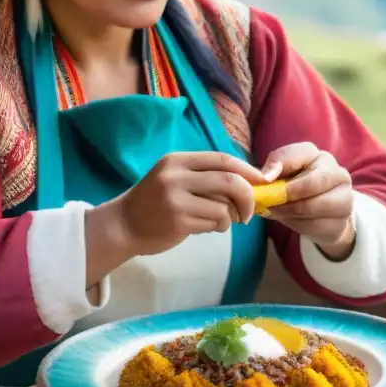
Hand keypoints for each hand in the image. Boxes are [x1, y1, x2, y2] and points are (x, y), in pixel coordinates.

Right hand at [85, 152, 266, 280]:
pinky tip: (208, 228)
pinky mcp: (177, 220)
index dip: (247, 170)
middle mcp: (176, 176)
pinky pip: (214, 222)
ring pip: (224, 206)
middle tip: (249, 210)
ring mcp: (175, 198)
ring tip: (222, 221)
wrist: (123, 225)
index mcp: (178, 160)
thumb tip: (248, 182)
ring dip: (231, 216)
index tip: (262, 181)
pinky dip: (220, 226)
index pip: (222, 159)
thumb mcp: (174, 178)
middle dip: (247, 196)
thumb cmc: (155, 201)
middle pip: (229, 180)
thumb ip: (205, 176)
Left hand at [260, 143, 355, 259]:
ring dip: (292, 212)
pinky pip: (318, 224)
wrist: (318, 213)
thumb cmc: (295, 188)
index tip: (265, 180)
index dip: (281, 165)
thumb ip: (272, 171)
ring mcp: (345, 196)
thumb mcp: (281, 175)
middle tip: (270, 204)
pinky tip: (294, 220)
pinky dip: (300, 225)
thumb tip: (264, 178)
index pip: (300, 154)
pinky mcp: (343, 219)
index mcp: (318, 156)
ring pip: (315, 206)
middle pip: (313, 183)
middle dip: (288, 195)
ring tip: (280, 212)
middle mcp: (337, 172)